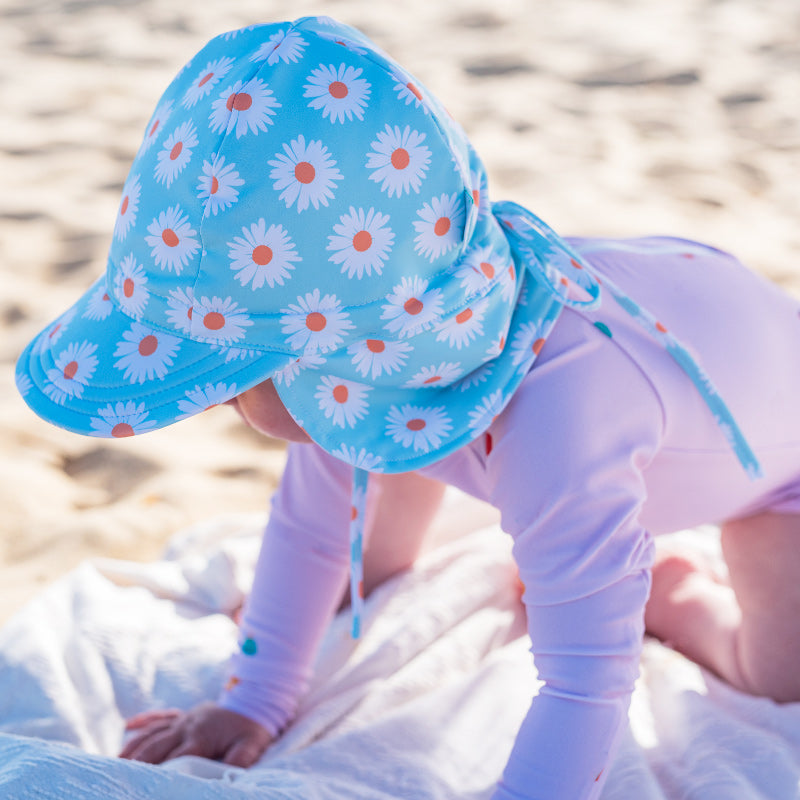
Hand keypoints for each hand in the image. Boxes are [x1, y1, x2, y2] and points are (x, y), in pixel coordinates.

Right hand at [119, 702, 273, 766]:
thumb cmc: (251, 730)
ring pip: (152, 732)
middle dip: (137, 762)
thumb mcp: (251, 746)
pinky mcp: (182, 715)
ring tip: (115, 762)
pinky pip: (159, 717)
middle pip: (156, 745)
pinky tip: (128, 726)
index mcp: (201, 736)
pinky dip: (143, 721)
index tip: (144, 784)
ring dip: (133, 746)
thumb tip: (228, 777)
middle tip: (119, 777)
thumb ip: (239, 761)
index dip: (160, 772)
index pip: (175, 758)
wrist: (254, 702)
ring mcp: (183, 719)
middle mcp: (186, 726)